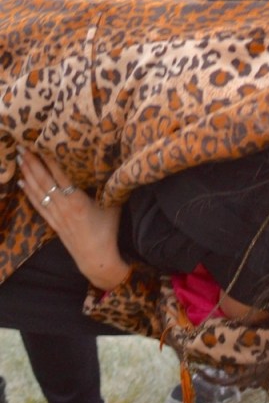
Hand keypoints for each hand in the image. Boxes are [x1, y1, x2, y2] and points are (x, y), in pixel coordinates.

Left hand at [19, 152, 128, 289]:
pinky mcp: (53, 223)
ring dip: (27, 174)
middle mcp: (62, 206)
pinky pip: (37, 204)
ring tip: (20, 158)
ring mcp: (56, 215)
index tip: (42, 144)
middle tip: (22, 146)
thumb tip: (115, 164)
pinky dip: (28, 192)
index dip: (50, 160)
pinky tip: (22, 183)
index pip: (60, 175)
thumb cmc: (108, 230)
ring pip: (37, 191)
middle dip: (32, 163)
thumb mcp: (113, 204)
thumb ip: (110, 185)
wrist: (96, 257)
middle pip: (43, 181)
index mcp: (77, 200)